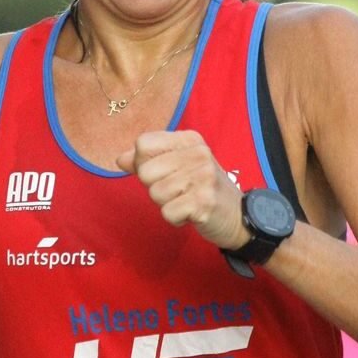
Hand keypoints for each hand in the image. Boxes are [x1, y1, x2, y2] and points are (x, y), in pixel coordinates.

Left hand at [116, 130, 249, 249]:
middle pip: (145, 171)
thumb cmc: (202, 188)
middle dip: (155, 187)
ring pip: (155, 193)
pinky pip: (167, 212)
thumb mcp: (178, 166)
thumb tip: (120, 159)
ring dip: (166, 204)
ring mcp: (203, 178)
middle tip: (178, 191)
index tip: (162, 172)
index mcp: (189, 139)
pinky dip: (175, 219)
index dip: (143, 163)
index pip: (144, 144)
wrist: (238, 215)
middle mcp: (198, 154)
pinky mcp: (204, 202)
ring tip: (186, 200)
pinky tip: (191, 213)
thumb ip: (147, 160)